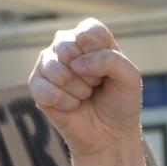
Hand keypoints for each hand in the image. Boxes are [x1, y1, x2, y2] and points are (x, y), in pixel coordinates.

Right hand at [28, 18, 142, 158]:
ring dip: (79, 90)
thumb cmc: (120, 103)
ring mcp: (48, 64)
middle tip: (96, 85)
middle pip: (69, 47)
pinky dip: (67, 103)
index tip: (109, 70)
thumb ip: (112, 60)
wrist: (110, 135)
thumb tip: (76, 64)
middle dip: (90, 74)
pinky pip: (47, 90)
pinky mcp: (36, 84)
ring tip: (86, 95)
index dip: (101, 53)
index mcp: (90, 39)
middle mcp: (65, 46)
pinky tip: (73, 105)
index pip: (90, 30)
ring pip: (57, 69)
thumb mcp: (130, 79)